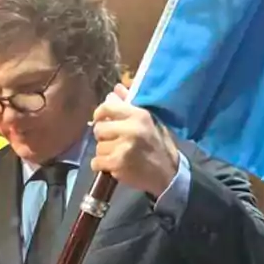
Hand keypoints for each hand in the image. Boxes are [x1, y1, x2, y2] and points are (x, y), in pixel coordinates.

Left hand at [91, 83, 180, 198]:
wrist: (167, 173)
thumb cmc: (158, 145)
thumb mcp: (149, 121)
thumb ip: (129, 105)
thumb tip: (115, 90)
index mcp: (139, 115)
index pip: (107, 107)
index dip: (99, 114)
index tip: (100, 120)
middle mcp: (131, 129)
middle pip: (99, 129)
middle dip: (103, 137)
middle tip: (114, 142)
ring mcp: (123, 147)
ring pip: (98, 147)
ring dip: (104, 153)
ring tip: (118, 155)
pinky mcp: (117, 164)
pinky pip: (96, 162)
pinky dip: (101, 166)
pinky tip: (113, 165)